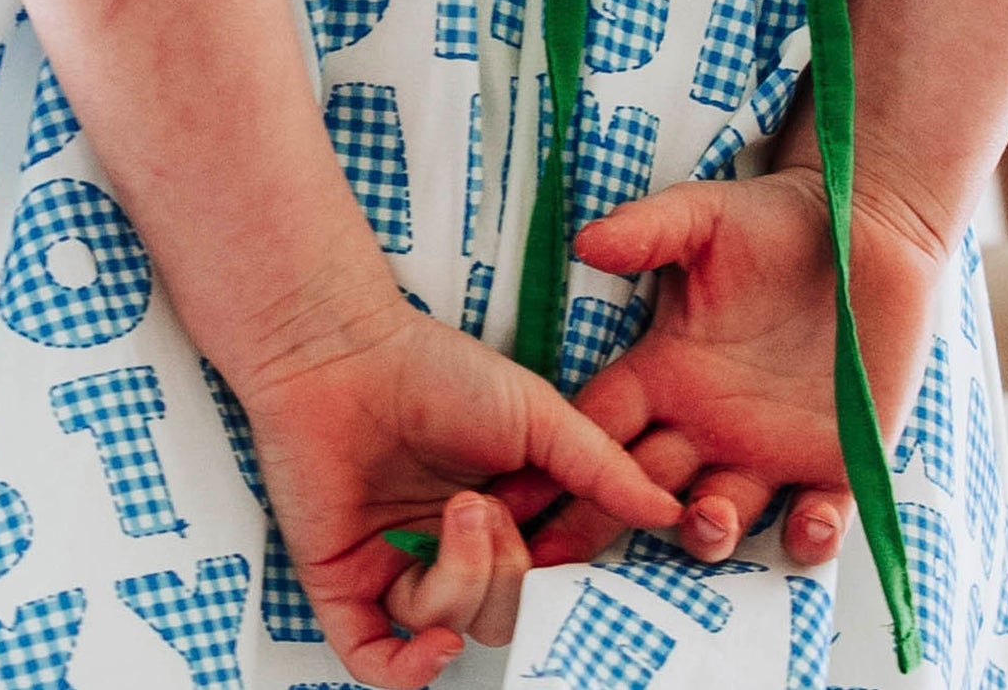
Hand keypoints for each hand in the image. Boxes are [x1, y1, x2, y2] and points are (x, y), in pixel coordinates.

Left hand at [233, 296, 682, 688]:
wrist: (344, 349)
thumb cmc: (432, 367)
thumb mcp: (537, 414)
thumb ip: (599, 468)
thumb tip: (668, 510)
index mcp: (493, 515)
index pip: (539, 582)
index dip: (559, 578)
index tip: (569, 546)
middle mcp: (445, 549)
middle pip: (501, 617)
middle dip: (509, 574)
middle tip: (490, 507)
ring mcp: (392, 568)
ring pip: (450, 630)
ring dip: (466, 581)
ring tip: (459, 509)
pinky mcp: (340, 582)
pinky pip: (375, 662)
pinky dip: (411, 669)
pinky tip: (435, 639)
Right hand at [488, 169, 944, 569]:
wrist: (862, 223)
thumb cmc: (775, 217)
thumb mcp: (703, 216)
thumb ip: (645, 230)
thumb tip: (586, 243)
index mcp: (668, 369)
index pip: (599, 427)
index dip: (560, 464)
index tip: (523, 500)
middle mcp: (708, 420)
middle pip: (640, 490)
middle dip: (601, 528)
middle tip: (572, 562)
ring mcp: (769, 447)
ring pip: (722, 517)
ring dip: (708, 533)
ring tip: (707, 519)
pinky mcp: (837, 459)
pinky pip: (818, 517)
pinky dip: (811, 534)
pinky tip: (808, 518)